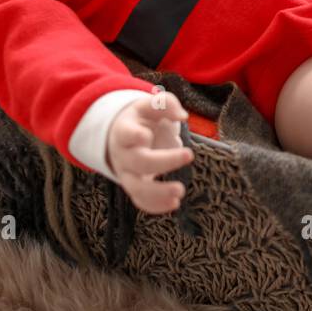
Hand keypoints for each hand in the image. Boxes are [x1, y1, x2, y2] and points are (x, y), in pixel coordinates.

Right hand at [106, 91, 193, 214]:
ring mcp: (127, 173)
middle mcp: (123, 155)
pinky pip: (141, 200)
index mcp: (125, 131)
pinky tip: (174, 203)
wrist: (123, 136)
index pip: (125, 134)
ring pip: (136, 188)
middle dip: (163, 161)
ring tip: (180, 191)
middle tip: (188, 154)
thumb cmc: (141, 120)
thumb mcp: (150, 106)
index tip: (146, 135)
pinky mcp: (134, 187)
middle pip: (138, 161)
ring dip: (158, 193)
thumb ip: (165, 104)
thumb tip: (182, 116)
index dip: (133, 135)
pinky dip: (155, 205)